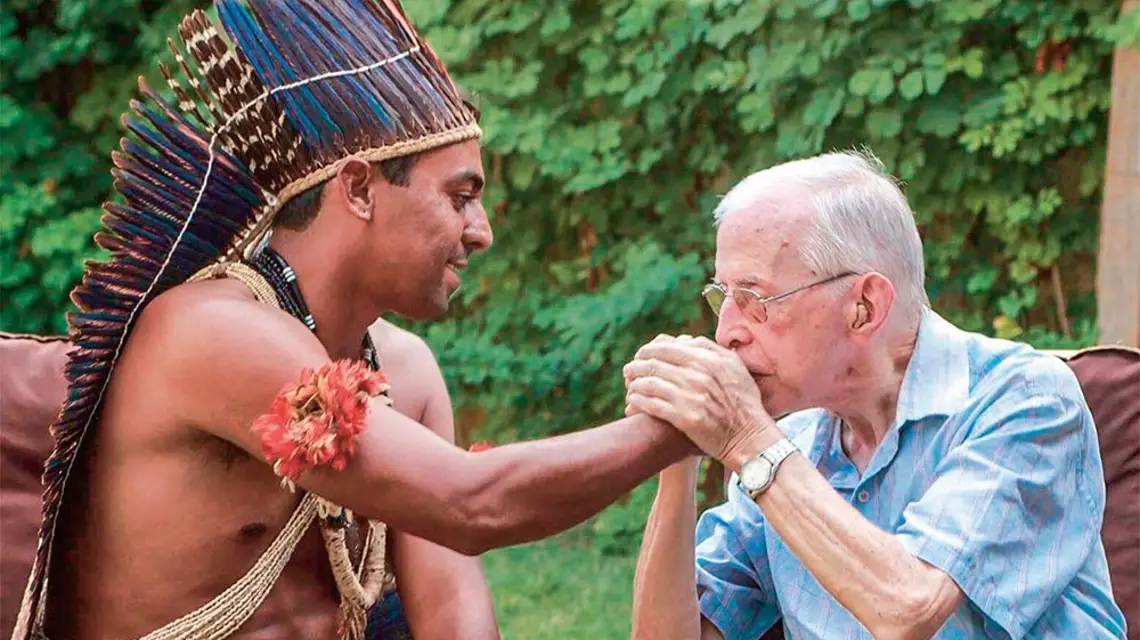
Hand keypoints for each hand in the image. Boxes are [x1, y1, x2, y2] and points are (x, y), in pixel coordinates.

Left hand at [622, 335, 774, 466]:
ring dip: (634, 384)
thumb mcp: (734, 367)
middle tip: (628, 371)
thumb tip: (684, 340)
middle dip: (636, 366)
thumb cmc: (742, 402)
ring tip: (630, 387)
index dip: (648, 350)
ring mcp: (691, 396)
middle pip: (654, 364)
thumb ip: (710, 349)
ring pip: (649, 383)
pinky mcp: (685, 418)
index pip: (666, 347)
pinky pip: (652, 405)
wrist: (750, 437)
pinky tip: (632, 404)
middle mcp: (699, 375)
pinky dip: (637, 402)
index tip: (641, 356)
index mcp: (709, 359)